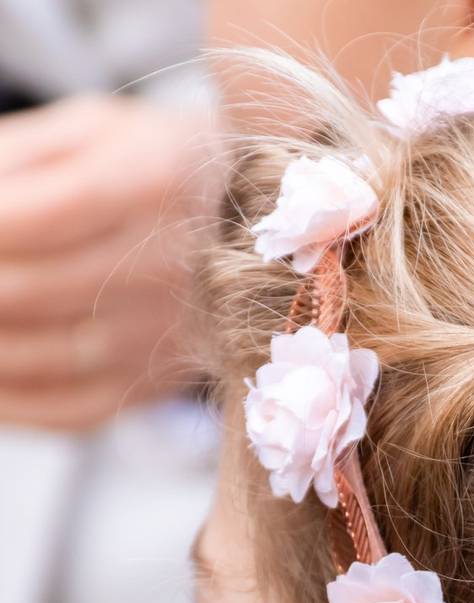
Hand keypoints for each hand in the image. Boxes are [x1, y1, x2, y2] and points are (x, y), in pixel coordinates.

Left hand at [0, 94, 218, 429]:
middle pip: (21, 290)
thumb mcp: (91, 132)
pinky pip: (68, 409)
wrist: (258, 217)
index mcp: (154, 178)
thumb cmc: (157, 165)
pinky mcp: (166, 379)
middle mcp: (176, 262)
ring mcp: (175, 330)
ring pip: (37, 355)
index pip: (21, 219)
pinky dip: (8, 399)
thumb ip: (12, 159)